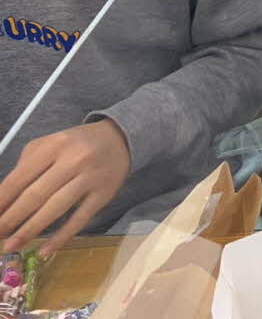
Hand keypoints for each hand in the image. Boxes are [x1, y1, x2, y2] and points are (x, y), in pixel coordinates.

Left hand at [0, 120, 131, 255]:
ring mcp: (90, 178)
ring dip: (30, 230)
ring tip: (11, 245)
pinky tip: (44, 251)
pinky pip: (80, 219)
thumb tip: (4, 202)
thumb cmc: (76, 145)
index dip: (2, 201)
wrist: (120, 139)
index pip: (20, 178)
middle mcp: (73, 160)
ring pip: (56, 208)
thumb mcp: (50, 144)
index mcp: (54, 145)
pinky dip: (61, 237)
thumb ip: (27, 167)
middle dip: (11, 219)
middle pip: (36, 195)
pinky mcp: (104, 194)